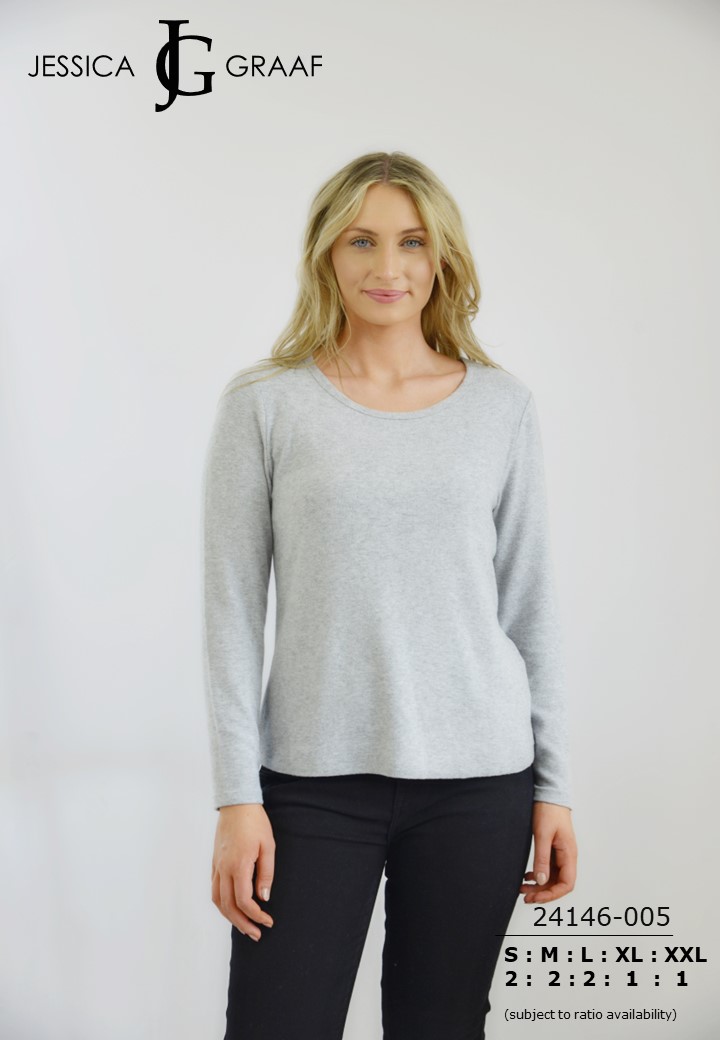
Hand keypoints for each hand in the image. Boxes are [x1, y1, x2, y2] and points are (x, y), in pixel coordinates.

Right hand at [211, 804, 275, 939]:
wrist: (236, 804)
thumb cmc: (255, 823)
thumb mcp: (268, 846)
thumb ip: (266, 873)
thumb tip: (264, 897)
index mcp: (238, 865)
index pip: (244, 901)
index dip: (256, 915)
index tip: (268, 921)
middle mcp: (224, 869)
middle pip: (228, 906)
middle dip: (243, 924)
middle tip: (257, 934)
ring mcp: (216, 866)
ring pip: (218, 901)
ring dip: (230, 917)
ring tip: (245, 927)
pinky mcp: (214, 863)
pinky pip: (214, 890)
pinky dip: (222, 904)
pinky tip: (232, 908)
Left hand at [520, 801, 576, 903]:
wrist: (548, 794)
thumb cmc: (548, 811)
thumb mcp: (542, 835)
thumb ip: (542, 858)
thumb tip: (541, 881)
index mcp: (569, 854)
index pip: (567, 884)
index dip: (552, 894)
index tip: (535, 898)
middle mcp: (567, 857)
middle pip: (558, 884)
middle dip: (542, 892)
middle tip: (524, 896)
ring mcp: (560, 854)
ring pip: (552, 877)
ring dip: (539, 885)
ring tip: (522, 888)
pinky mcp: (552, 849)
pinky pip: (548, 868)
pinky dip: (538, 875)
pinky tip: (527, 876)